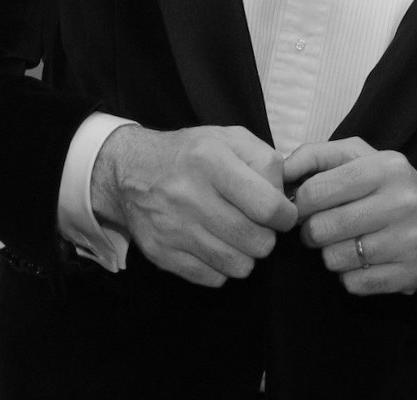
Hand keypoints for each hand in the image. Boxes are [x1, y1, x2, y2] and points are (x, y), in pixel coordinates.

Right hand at [91, 124, 297, 287]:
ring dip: (247, 254)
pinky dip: (223, 267)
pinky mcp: (161, 254)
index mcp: (210, 161)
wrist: (130, 171)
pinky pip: (213, 278)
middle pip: (256, 240)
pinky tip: (217, 246)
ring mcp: (172, 229)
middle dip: (268, 236)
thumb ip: (266, 161)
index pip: (267, 206)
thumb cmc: (191, 154)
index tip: (284, 215)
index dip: (286, 216)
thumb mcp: (231, 138)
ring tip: (239, 236)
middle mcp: (188, 195)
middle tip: (259, 226)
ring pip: (237, 265)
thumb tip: (284, 198)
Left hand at [283, 138, 416, 294]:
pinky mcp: (410, 274)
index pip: (316, 191)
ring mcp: (409, 241)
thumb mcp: (363, 158)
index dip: (299, 204)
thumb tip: (279, 170)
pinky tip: (365, 260)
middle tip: (322, 229)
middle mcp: (402, 202)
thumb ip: (317, 156)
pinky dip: (350, 275)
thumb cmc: (393, 189)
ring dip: (331, 254)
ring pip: (334, 259)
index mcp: (386, 168)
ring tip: (347, 243)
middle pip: (322, 228)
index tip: (303, 208)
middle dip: (312, 232)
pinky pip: (353, 283)